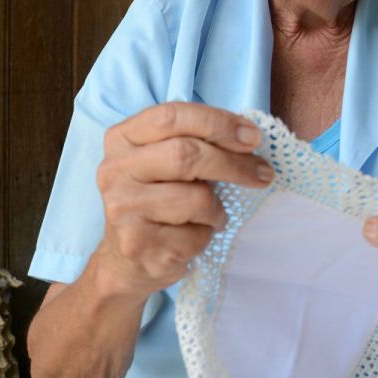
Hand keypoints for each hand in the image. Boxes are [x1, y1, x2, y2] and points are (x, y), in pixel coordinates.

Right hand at [95, 102, 273, 296]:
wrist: (127, 261)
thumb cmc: (159, 201)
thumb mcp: (166, 162)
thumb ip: (196, 142)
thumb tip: (249, 137)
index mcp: (122, 139)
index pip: (172, 116)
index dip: (218, 123)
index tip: (253, 136)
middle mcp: (114, 170)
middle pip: (185, 154)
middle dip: (234, 164)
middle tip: (263, 173)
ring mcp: (123, 208)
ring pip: (196, 198)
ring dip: (218, 209)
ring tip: (212, 215)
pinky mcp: (137, 244)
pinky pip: (195, 235)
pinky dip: (206, 235)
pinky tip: (191, 236)